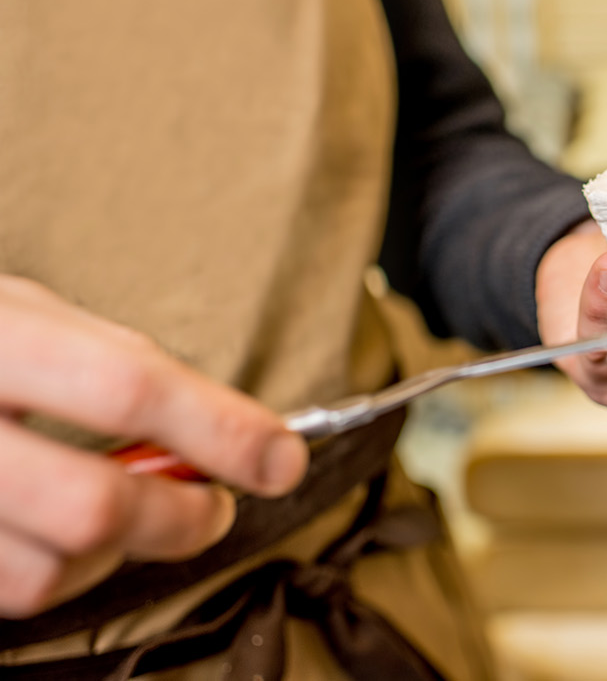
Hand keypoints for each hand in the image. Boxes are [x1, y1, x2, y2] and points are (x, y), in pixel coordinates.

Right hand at [0, 276, 308, 617]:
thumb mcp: (22, 310)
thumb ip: (112, 360)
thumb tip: (224, 425)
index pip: (128, 385)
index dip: (221, 428)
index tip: (282, 457)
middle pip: (92, 505)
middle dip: (181, 517)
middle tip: (215, 506)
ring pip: (48, 572)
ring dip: (116, 555)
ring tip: (129, 513)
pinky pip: (6, 593)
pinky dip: (57, 571)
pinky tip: (61, 533)